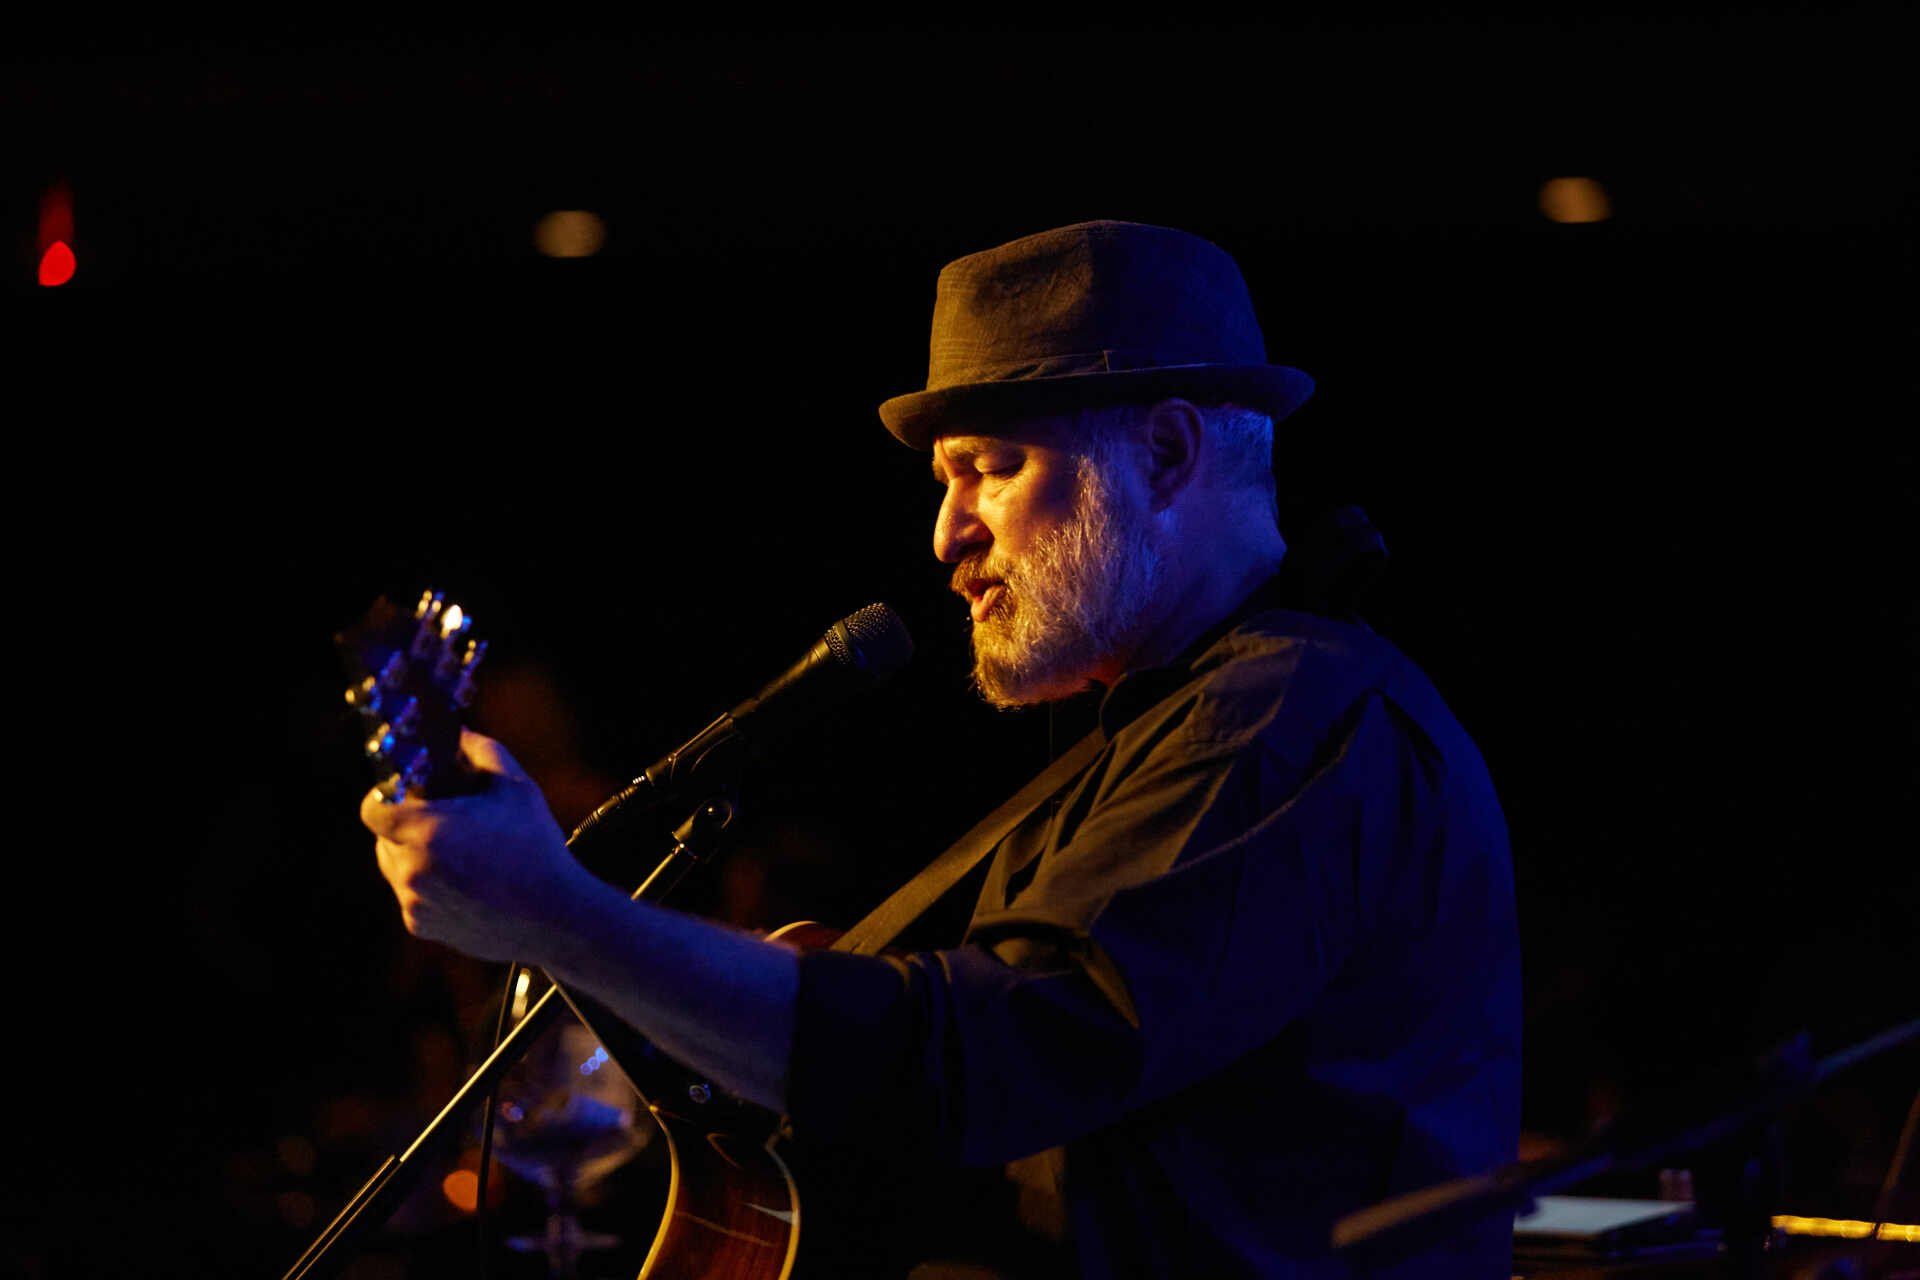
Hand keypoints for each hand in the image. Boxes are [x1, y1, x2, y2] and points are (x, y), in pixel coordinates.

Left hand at [360, 730, 601, 963]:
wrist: (556, 917)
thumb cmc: (537, 848)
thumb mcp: (517, 787)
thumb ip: (481, 751)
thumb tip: (457, 734)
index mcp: (427, 831)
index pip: (373, 808)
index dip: (388, 796)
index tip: (412, 795)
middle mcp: (412, 870)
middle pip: (384, 837)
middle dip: (408, 826)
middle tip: (446, 823)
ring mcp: (414, 902)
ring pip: (396, 868)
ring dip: (416, 857)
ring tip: (461, 855)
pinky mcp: (421, 926)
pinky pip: (412, 897)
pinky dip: (429, 888)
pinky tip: (467, 884)